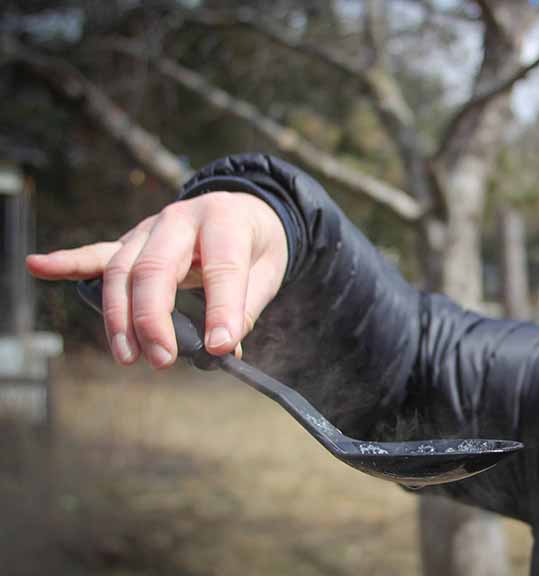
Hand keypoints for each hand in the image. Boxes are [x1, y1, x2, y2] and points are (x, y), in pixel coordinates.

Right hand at [26, 192, 288, 368]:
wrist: (242, 209)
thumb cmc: (255, 243)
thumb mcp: (268, 269)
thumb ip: (247, 307)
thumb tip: (223, 348)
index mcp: (225, 220)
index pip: (222, 267)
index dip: (222, 309)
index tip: (220, 346)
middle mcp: (181, 219)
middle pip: (156, 268)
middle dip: (154, 318)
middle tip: (163, 360)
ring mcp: (151, 229)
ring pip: (123, 270)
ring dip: (121, 317)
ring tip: (129, 356)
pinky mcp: (133, 242)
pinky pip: (98, 254)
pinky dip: (68, 262)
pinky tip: (40, 266)